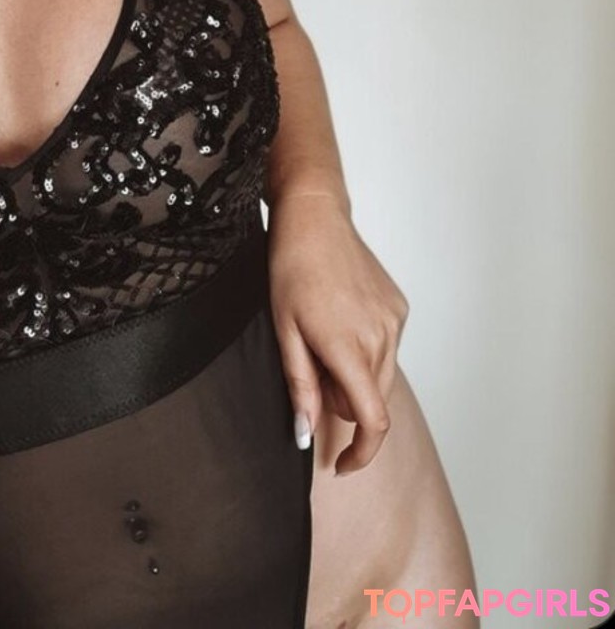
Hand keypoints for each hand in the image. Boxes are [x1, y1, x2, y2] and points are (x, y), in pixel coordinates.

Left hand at [266, 191, 408, 474]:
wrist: (315, 219)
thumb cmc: (291, 270)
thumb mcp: (284, 331)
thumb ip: (300, 387)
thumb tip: (306, 436)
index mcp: (350, 348)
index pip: (372, 421)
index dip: (361, 453)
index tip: (342, 463)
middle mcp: (381, 337)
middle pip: (371, 400)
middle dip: (343, 400)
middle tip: (312, 366)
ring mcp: (394, 321)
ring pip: (381, 375)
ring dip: (355, 374)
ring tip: (323, 337)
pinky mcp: (399, 308)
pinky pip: (387, 347)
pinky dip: (366, 349)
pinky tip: (341, 319)